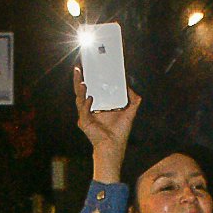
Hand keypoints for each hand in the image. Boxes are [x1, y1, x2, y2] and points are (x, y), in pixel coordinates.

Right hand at [73, 67, 141, 184]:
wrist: (114, 147)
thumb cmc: (119, 133)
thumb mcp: (129, 112)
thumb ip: (133, 99)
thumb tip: (131, 87)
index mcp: (97, 105)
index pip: (90, 88)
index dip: (88, 77)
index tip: (87, 66)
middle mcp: (89, 109)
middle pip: (81, 91)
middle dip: (79, 79)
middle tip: (79, 68)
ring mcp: (85, 116)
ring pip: (79, 99)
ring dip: (80, 90)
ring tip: (83, 81)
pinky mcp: (84, 122)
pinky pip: (83, 111)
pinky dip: (86, 104)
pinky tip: (90, 98)